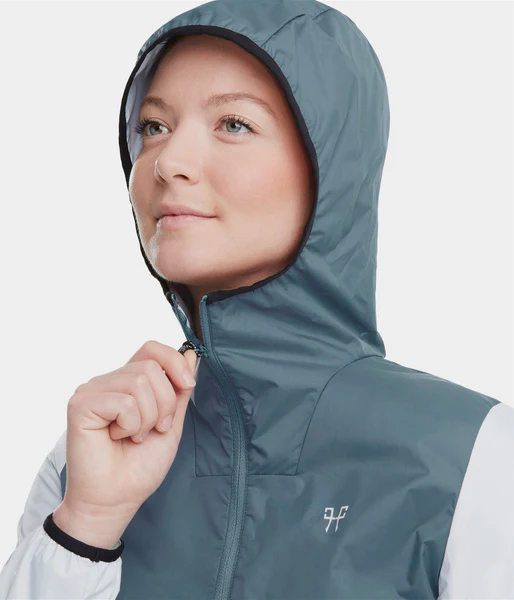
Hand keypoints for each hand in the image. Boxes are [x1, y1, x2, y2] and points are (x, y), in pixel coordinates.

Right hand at [59, 340, 196, 537]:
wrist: (116, 499)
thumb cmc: (139, 466)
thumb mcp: (171, 422)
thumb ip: (179, 389)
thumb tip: (189, 353)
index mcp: (128, 382)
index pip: (152, 348)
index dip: (174, 362)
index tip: (188, 385)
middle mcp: (108, 381)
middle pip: (151, 367)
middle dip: (165, 403)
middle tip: (154, 429)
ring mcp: (92, 390)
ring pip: (139, 382)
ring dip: (147, 418)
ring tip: (134, 436)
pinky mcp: (80, 404)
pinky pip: (124, 402)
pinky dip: (131, 425)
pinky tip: (117, 437)